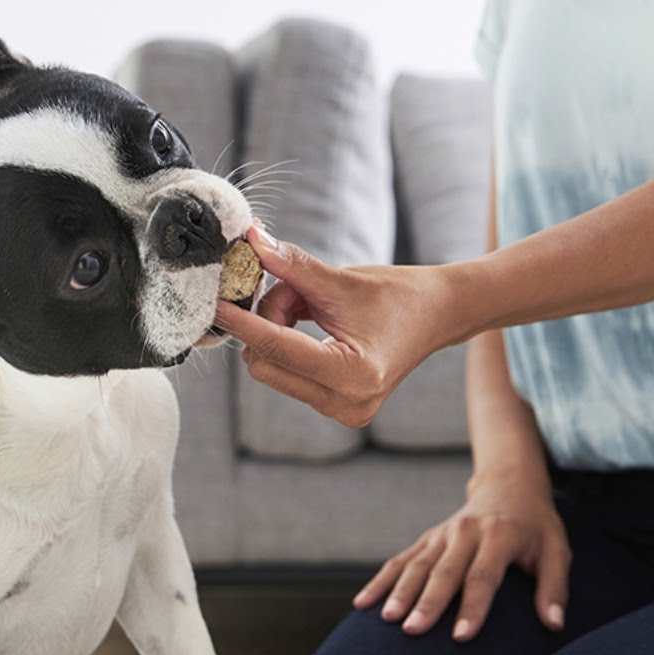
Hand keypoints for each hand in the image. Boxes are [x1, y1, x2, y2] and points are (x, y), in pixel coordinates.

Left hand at [214, 225, 458, 427]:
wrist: (439, 315)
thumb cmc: (399, 295)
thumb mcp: (341, 280)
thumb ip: (291, 266)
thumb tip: (251, 243)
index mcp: (353, 376)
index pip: (278, 348)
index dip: (242, 323)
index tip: (215, 305)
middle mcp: (345, 404)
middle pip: (266, 363)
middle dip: (268, 320)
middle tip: (295, 287)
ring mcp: (340, 411)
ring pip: (273, 367)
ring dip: (277, 330)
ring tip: (312, 304)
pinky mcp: (334, 406)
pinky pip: (287, 374)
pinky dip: (287, 343)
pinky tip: (313, 321)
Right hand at [353, 466, 570, 640]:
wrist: (508, 486)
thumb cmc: (536, 527)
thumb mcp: (557, 550)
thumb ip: (555, 587)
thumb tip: (554, 624)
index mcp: (499, 534)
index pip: (483, 576)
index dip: (472, 607)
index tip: (461, 637)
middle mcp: (466, 531)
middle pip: (444, 572)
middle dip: (427, 603)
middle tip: (412, 630)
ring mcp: (442, 534)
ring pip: (417, 565)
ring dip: (400, 592)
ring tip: (387, 619)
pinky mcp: (428, 538)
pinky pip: (400, 560)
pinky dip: (381, 581)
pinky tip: (363, 604)